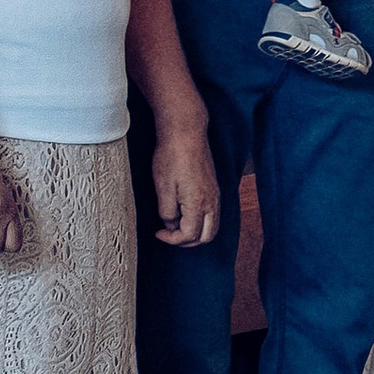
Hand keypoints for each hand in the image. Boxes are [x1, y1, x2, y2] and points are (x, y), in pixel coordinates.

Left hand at [147, 113, 219, 245]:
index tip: (158, 232)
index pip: (189, 235)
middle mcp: (212, 201)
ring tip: (176, 225)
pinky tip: (184, 212)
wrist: (186, 132)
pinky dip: (201, 221)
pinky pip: (212, 214)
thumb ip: (167, 211)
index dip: (172, 239)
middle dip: (187, 241)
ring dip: (195, 232)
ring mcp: (215, 194)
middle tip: (170, 235)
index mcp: (198, 203)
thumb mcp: (163, 188)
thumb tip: (170, 223)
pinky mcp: (213, 187)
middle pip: (206, 236)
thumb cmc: (172, 156)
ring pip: (212, 226)